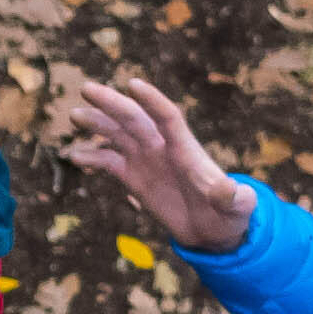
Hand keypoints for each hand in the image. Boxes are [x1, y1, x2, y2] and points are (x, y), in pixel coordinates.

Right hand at [52, 74, 251, 255]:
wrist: (213, 229)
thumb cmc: (230, 215)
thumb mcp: (237, 208)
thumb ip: (234, 198)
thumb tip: (230, 190)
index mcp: (186, 150)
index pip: (167, 117)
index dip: (152, 101)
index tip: (133, 84)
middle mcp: (163, 149)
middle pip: (135, 119)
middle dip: (112, 104)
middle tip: (86, 89)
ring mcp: (146, 161)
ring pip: (117, 135)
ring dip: (97, 124)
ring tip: (75, 116)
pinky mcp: (134, 177)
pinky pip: (109, 163)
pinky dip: (92, 158)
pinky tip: (75, 157)